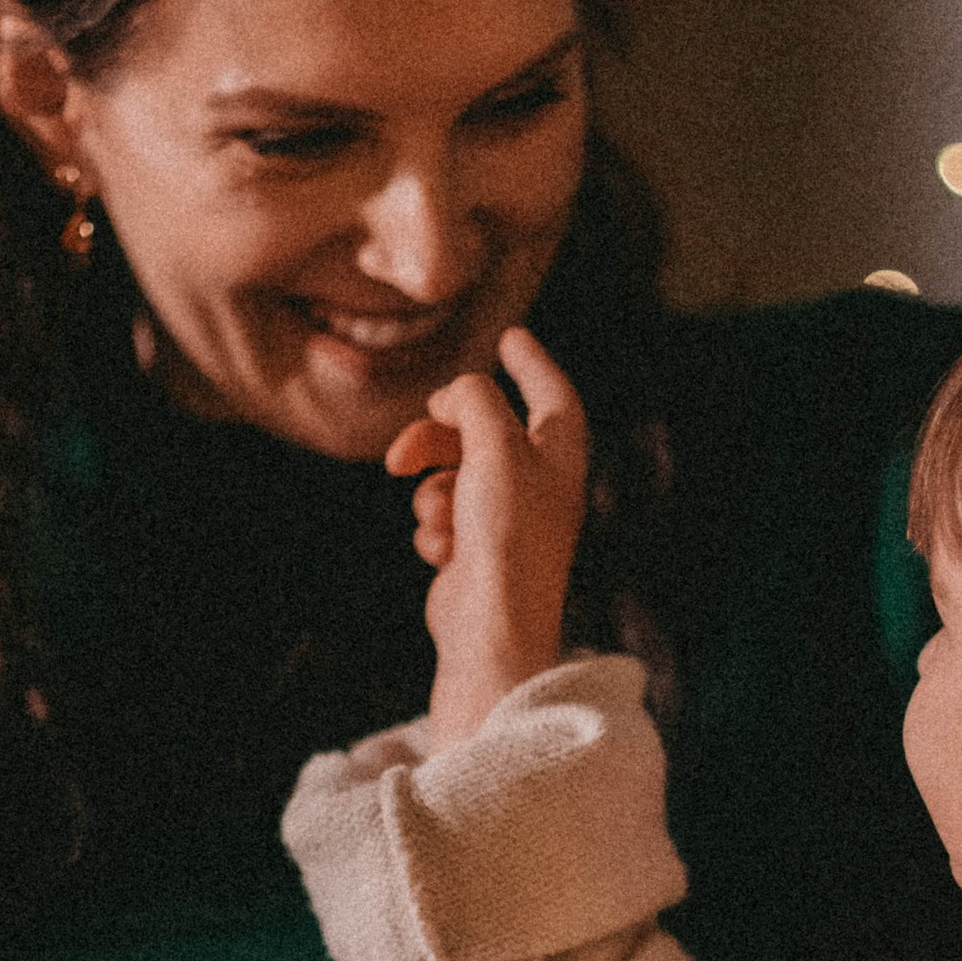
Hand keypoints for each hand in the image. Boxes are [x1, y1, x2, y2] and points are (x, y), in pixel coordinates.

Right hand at [385, 327, 590, 745]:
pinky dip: (434, 530)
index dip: (531, 362)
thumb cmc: (506, 535)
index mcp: (559, 455)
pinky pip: (440, 516)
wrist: (491, 624)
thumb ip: (474, 401)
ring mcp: (505, 520)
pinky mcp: (475, 550)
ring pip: (449, 474)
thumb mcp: (493, 445)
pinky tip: (444, 554)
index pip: (551, 393)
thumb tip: (456, 394)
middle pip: (480, 430)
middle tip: (402, 453)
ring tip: (440, 521)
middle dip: (436, 436)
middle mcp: (538, 485)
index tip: (511, 336)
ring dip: (432, 493)